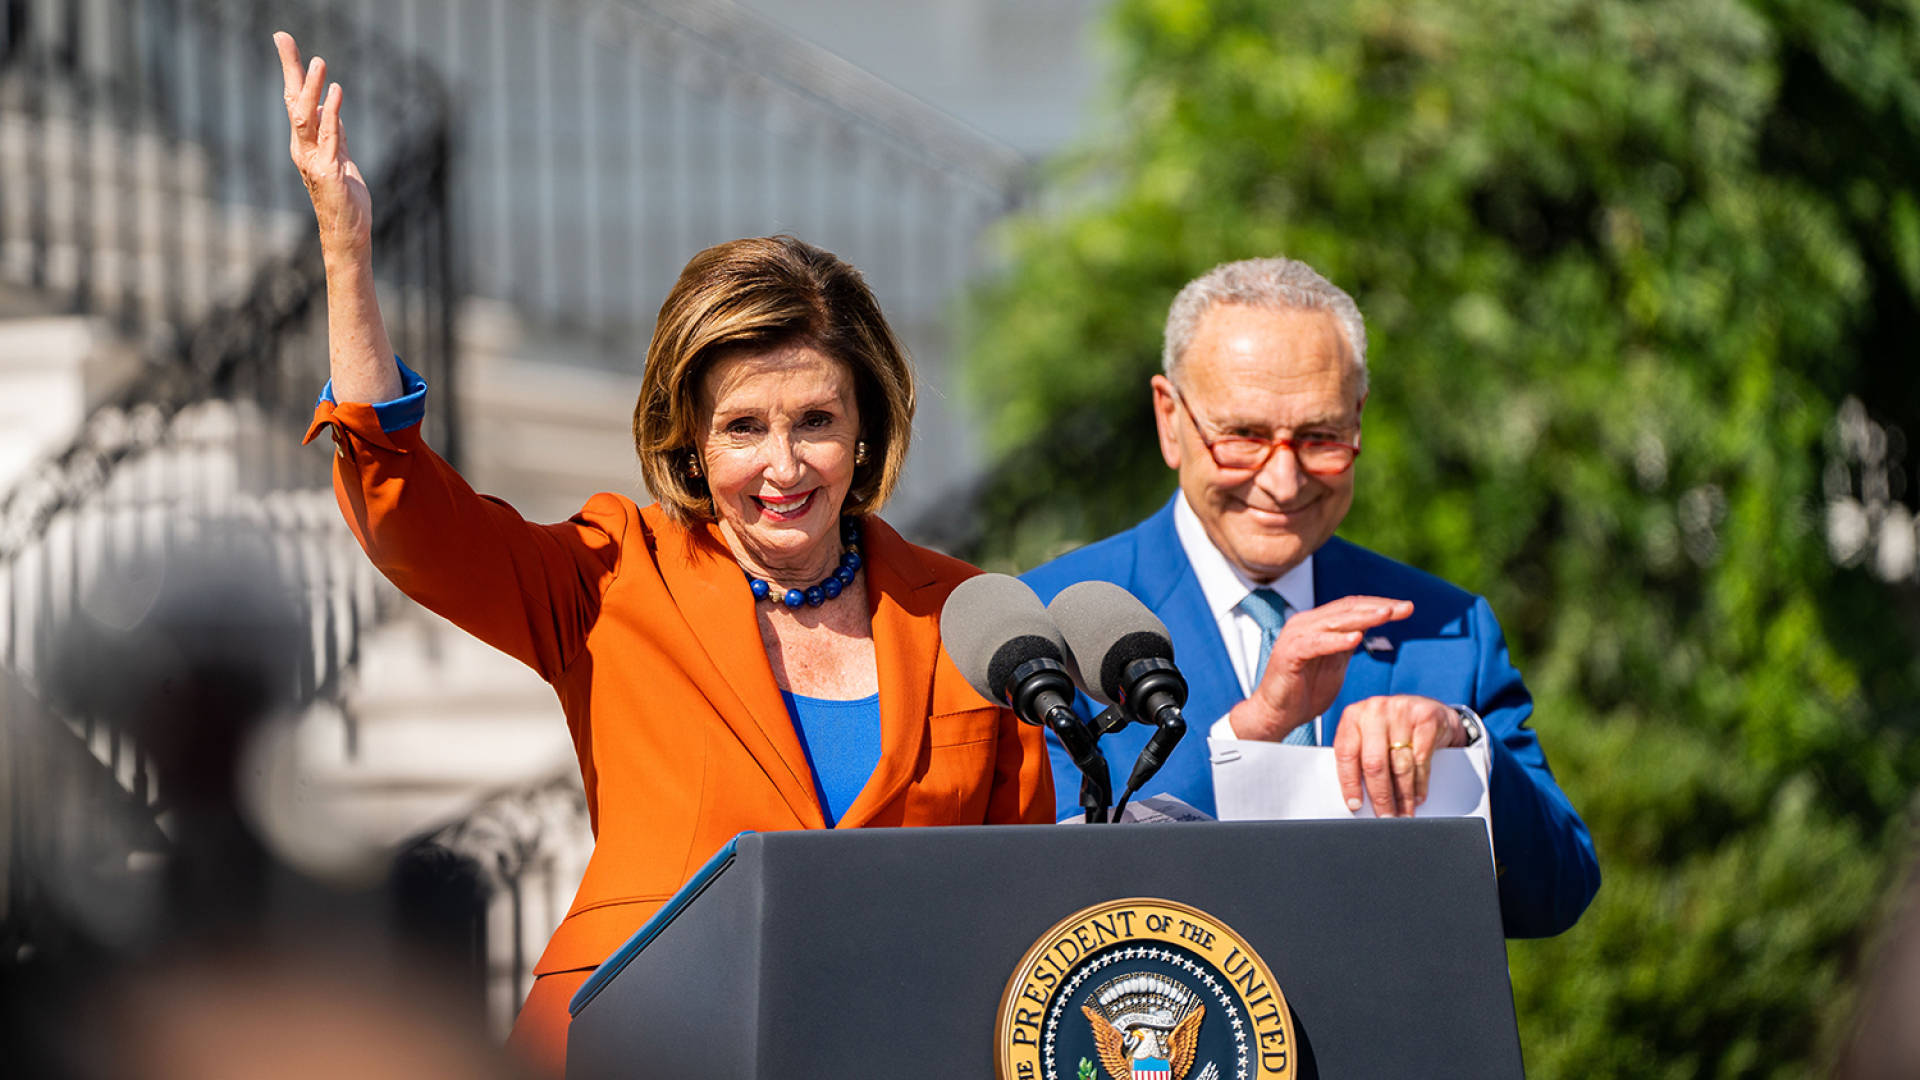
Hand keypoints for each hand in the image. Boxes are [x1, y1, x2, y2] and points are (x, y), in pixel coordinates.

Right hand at [275, 32, 370, 258]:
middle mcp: (302, 148)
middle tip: (286, 39)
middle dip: (290, 69)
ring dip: (311, 89)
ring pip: (305, 117)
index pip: (294, 99)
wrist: (348, 233)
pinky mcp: (329, 171)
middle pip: (292, 101)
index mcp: (304, 143)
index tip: (283, 40)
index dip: (290, 70)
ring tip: (319, 63)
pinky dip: (332, 113)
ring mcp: (313, 160)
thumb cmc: (345, 199)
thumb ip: (336, 135)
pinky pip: (329, 137)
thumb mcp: (341, 159)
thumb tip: (332, 110)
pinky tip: (336, 93)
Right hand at [1226, 595, 1412, 741]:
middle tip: (1405, 608)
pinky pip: (1316, 643)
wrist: (1276, 715)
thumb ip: (1347, 645)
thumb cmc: (1304, 693)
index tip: (1406, 608)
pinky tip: (1356, 638)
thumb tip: (1370, 629)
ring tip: (1386, 616)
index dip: (1380, 605)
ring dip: (1362, 618)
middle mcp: (1305, 624)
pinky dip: (1336, 640)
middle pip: (1347, 608)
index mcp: (1317, 624)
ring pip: (1334, 621)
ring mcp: (1296, 636)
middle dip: (1379, 608)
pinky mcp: (1289, 653)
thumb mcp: (1335, 665)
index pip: (1352, 607)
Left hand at [1332, 694, 1464, 817]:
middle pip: (1374, 763)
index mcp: (1354, 716)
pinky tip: (1419, 795)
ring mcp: (1402, 711)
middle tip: (1385, 816)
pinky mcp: (1427, 718)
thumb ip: (1360, 756)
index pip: (1346, 754)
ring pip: (1400, 765)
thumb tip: (1357, 797)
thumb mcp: (1371, 736)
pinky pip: (1422, 760)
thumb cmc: (1393, 729)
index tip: (1355, 805)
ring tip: (1404, 812)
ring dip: (1403, 795)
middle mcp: (1375, 710)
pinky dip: (1420, 783)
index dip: (1349, 783)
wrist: (1430, 710)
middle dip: (1380, 796)